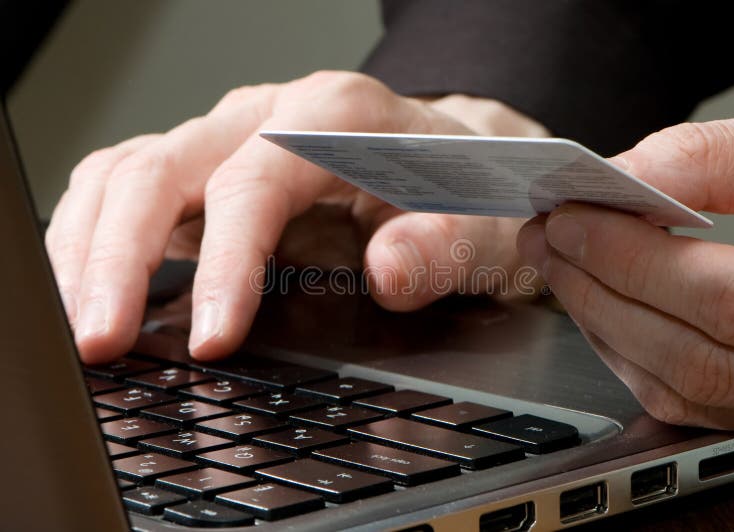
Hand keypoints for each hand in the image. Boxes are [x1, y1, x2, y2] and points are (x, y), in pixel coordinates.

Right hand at [47, 71, 546, 363]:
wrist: (455, 163)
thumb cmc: (460, 190)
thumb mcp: (479, 223)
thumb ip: (445, 245)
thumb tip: (390, 272)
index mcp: (335, 117)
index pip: (254, 181)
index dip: (226, 262)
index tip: (213, 339)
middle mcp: (269, 116)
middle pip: (164, 168)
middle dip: (120, 258)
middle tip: (102, 340)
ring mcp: (231, 139)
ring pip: (128, 171)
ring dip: (89, 246)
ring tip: (81, 322)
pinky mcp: (211, 168)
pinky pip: (130, 185)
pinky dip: (96, 234)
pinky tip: (90, 285)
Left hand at [517, 99, 733, 429]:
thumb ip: (718, 156)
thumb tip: (626, 176)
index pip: (727, 302)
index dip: (634, 262)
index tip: (569, 218)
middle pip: (694, 358)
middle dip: (600, 293)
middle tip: (548, 238)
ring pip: (682, 390)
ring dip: (601, 324)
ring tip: (559, 263)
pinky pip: (682, 399)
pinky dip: (625, 349)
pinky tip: (597, 300)